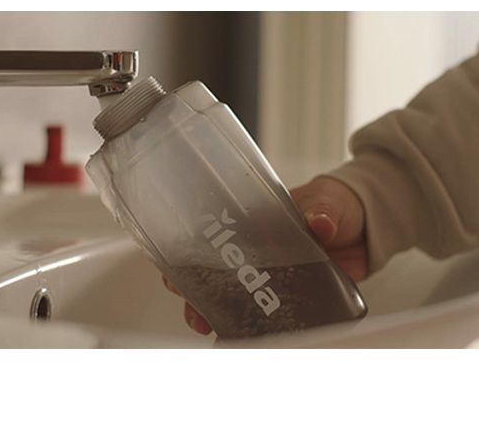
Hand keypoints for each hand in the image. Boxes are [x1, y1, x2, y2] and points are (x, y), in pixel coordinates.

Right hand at [162, 175, 367, 334]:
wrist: (365, 225)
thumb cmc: (336, 204)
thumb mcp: (326, 201)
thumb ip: (321, 210)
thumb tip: (320, 223)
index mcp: (255, 222)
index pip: (211, 235)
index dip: (187, 252)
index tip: (175, 268)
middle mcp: (255, 250)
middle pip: (214, 271)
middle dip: (196, 291)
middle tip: (193, 309)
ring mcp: (271, 273)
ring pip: (235, 295)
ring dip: (220, 313)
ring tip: (212, 329)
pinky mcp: (291, 292)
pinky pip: (267, 311)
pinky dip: (255, 325)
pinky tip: (246, 337)